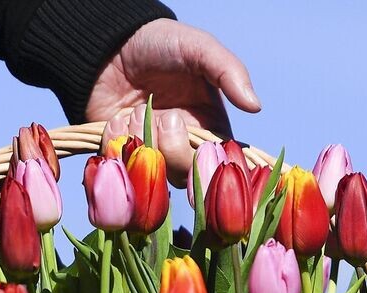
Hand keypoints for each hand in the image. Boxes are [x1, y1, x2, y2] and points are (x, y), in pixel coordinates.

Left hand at [85, 19, 260, 185]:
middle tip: (167, 117)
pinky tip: (117, 119)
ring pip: (152, 173)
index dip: (211, 162)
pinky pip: (121, 165)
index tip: (202, 145)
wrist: (110, 42)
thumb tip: (255, 106)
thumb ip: (228, 72)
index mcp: (208, 126)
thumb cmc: (161, 43)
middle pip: (185, 176)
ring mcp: (150, 150)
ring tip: (136, 110)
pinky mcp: (121, 151)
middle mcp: (181, 144)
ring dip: (143, 141)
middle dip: (174, 150)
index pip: (217, 162)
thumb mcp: (199, 49)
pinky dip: (118, 143)